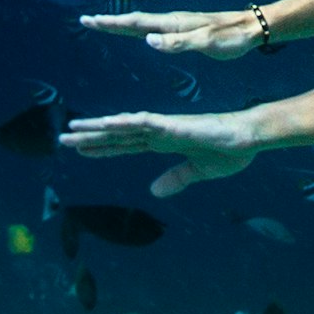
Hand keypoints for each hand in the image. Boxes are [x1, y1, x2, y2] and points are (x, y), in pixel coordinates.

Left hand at [61, 107, 262, 198]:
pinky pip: (146, 123)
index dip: (103, 147)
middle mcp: (160, 132)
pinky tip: (109, 122)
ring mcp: (166, 127)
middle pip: (118, 134)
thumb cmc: (230, 150)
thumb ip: (176, 178)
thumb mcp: (199, 171)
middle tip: (62, 137)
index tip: (79, 148)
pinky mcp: (176, 126)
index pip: (126, 145)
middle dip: (91, 137)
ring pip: (125, 126)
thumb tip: (153, 191)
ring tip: (73, 128)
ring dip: (99, 127)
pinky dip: (126, 122)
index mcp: (164, 142)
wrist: (251, 138)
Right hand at [81, 8, 262, 60]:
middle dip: (110, 22)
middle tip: (87, 20)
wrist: (252, 28)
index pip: (136, 23)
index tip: (91, 20)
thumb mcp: (205, 43)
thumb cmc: (231, 38)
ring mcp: (178, 24)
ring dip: (122, 24)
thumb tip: (148, 41)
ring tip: (104, 24)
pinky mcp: (185, 30)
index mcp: (174, 24)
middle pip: (135, 21)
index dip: (112, 23)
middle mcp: (173, 21)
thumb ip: (178, 43)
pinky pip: (154, 28)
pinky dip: (139, 29)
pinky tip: (139, 34)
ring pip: (143, 23)